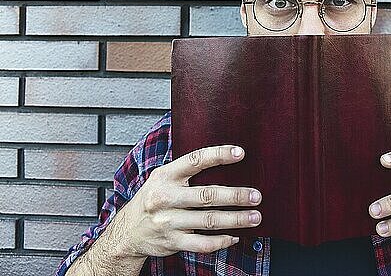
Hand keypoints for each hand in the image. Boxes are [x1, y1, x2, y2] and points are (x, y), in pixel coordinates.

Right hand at [114, 145, 261, 257]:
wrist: (126, 232)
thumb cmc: (152, 199)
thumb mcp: (161, 178)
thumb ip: (186, 171)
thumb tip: (223, 161)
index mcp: (165, 176)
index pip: (194, 161)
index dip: (218, 155)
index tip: (240, 153)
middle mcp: (166, 198)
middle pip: (206, 195)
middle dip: (235, 196)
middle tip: (255, 196)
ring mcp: (168, 222)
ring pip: (208, 221)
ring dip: (235, 220)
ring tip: (254, 217)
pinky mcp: (172, 242)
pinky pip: (202, 244)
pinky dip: (221, 241)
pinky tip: (234, 237)